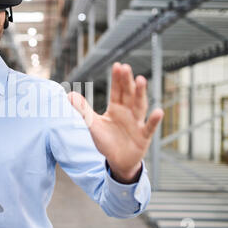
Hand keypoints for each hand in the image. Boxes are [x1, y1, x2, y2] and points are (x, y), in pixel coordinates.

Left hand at [68, 62, 163, 182]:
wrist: (118, 161)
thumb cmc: (107, 141)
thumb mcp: (93, 125)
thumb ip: (83, 110)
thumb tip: (69, 94)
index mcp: (116, 108)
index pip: (117, 91)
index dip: (117, 79)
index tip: (117, 65)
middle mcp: (128, 113)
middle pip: (128, 94)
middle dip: (127, 81)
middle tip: (126, 68)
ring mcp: (137, 123)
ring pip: (139, 106)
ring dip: (141, 94)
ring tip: (141, 80)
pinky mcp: (143, 136)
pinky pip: (149, 127)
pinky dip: (153, 120)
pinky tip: (158, 111)